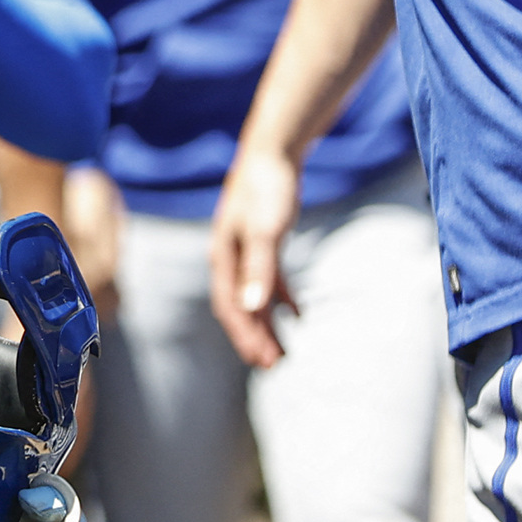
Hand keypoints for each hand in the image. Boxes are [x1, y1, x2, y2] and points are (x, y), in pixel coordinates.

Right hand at [209, 139, 303, 367]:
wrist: (272, 154)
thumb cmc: (266, 190)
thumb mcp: (265, 231)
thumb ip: (260, 270)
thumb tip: (253, 310)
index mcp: (223, 258)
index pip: (230, 307)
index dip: (245, 336)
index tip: (262, 362)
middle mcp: (230, 259)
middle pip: (240, 308)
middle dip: (255, 338)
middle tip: (274, 366)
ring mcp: (245, 252)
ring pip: (254, 298)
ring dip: (267, 325)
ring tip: (284, 351)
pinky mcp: (263, 244)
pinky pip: (270, 281)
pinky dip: (281, 300)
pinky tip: (298, 315)